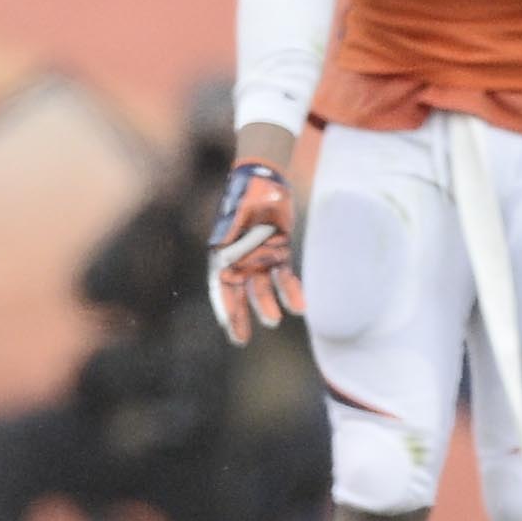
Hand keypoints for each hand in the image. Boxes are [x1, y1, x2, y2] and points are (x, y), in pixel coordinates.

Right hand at [206, 161, 302, 343]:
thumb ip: (229, 250)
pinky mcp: (280, 253)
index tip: (229, 328)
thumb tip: (223, 275)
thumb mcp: (233, 225)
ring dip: (268, 304)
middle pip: (240, 294)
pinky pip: (285, 276)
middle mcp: (240, 261)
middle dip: (240, 316)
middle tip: (242, 339)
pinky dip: (292, 291)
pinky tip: (300, 306)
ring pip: (264, 289)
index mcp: (223, 256)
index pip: (221, 288)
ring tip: (274, 321)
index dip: (225, 309)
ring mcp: (260, 258)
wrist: (263, 181)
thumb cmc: (242, 201)